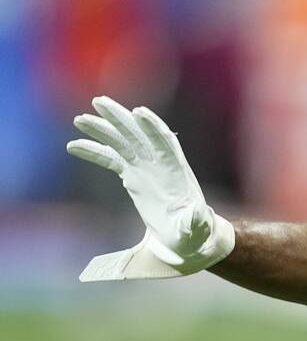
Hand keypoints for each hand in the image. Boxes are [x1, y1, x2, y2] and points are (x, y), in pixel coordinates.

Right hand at [66, 96, 234, 281]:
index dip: (153, 128)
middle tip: (99, 102)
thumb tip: (198, 214)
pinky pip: (112, 159)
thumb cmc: (195, 233)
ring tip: (80, 119)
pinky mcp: (134, 176)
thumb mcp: (197, 229)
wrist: (187, 238)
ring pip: (122, 142)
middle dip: (121, 118)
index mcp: (177, 171)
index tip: (138, 113)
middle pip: (139, 135)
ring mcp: (146, 167)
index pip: (165, 143)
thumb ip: (196, 221)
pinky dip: (95, 152)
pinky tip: (74, 145)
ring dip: (103, 129)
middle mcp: (160, 164)